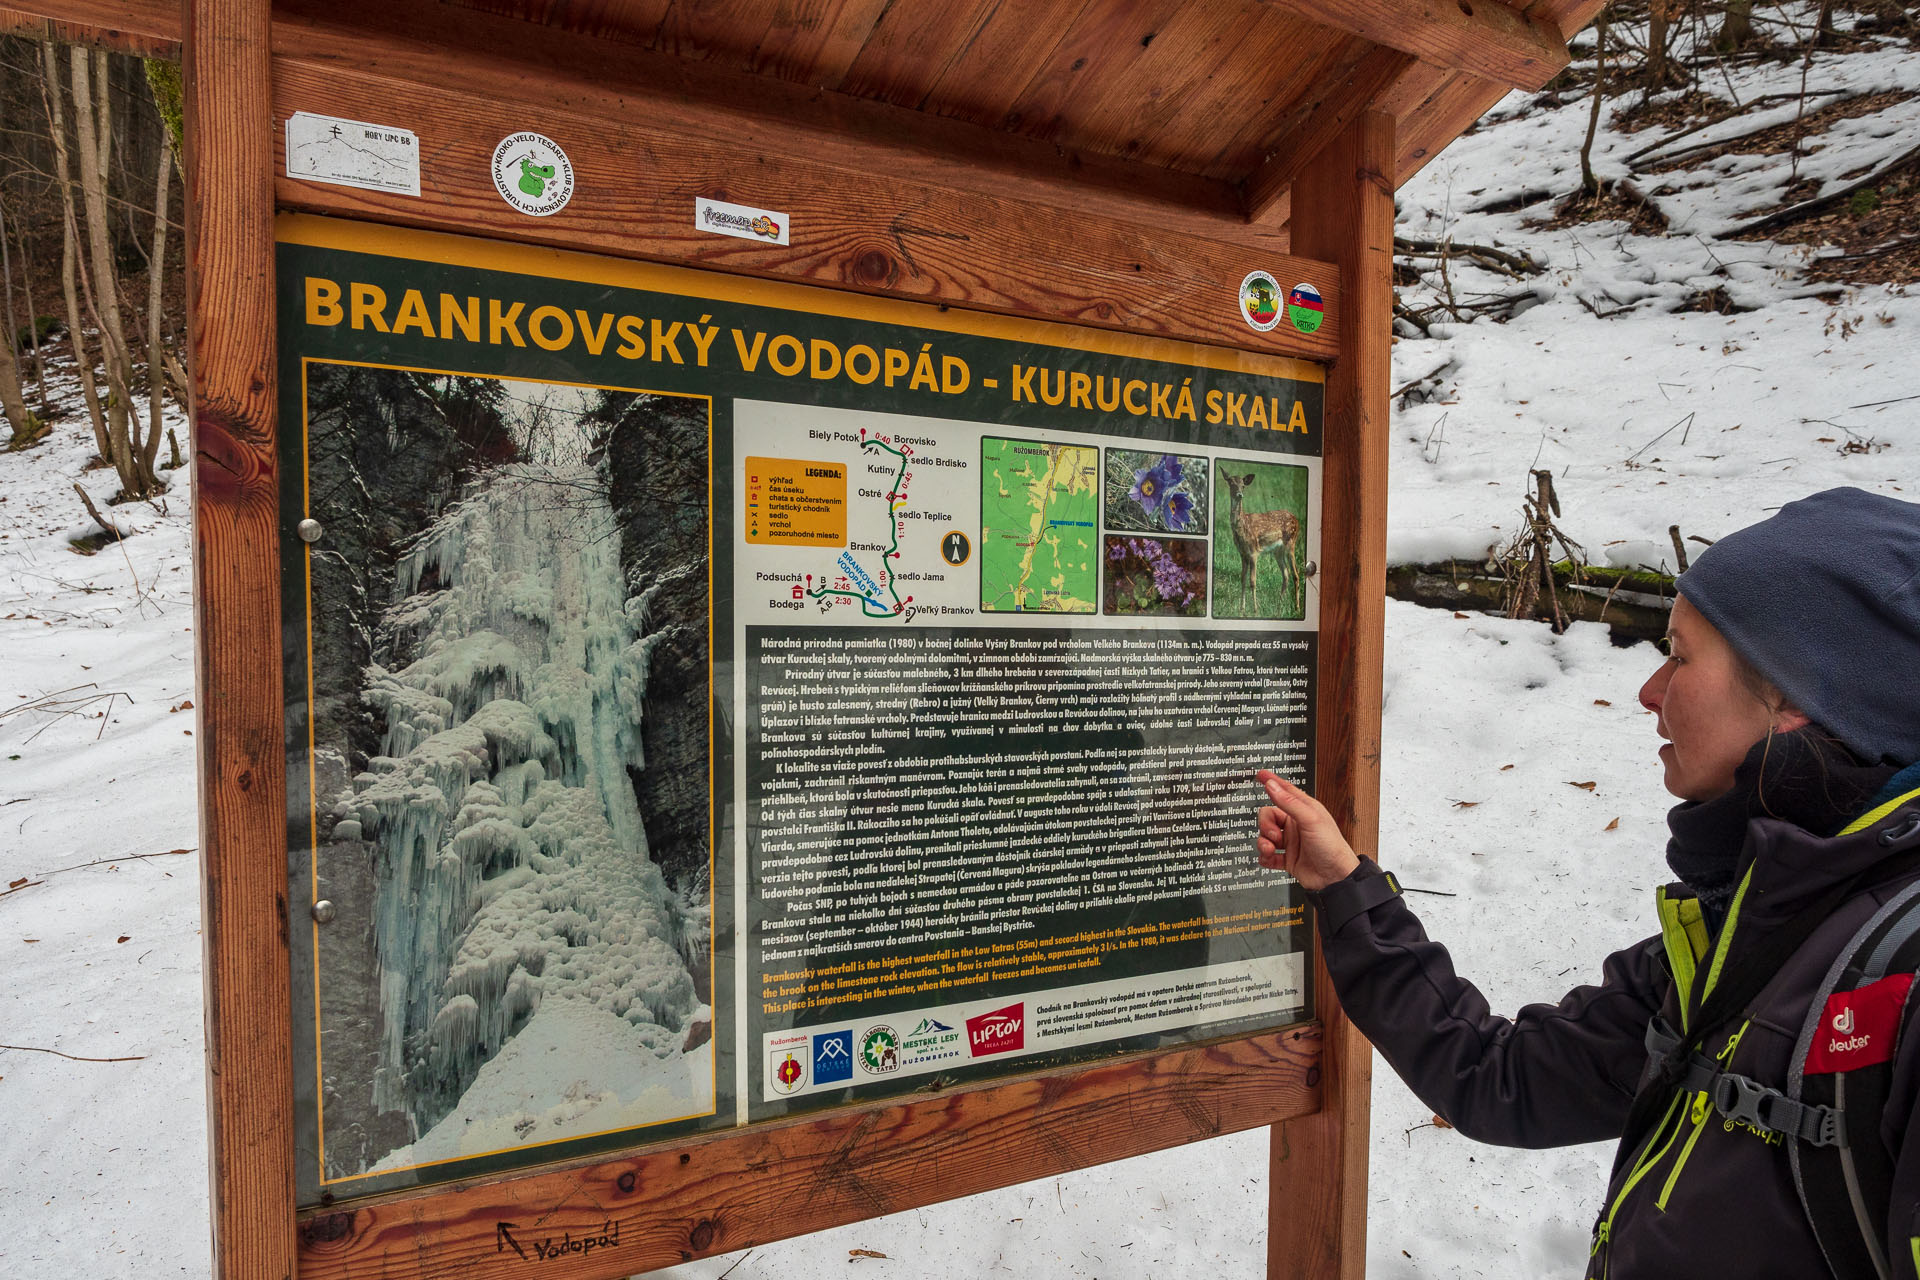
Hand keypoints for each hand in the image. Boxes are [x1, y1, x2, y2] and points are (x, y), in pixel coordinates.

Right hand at [1254, 770, 1361, 890]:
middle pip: (1268, 816)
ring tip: (1271, 849)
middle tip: (1273, 834)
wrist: (1335, 878)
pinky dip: (1265, 857)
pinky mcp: (1287, 858)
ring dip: (1263, 842)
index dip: (1272, 782)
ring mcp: (1291, 842)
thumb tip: (1272, 785)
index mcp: (1304, 810)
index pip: (1285, 791)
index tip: (1260, 775)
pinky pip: (1267, 855)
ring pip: (1265, 836)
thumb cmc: (1331, 846)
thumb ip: (1289, 802)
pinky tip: (1270, 858)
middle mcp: (1296, 825)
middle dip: (1265, 825)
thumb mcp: (1310, 819)